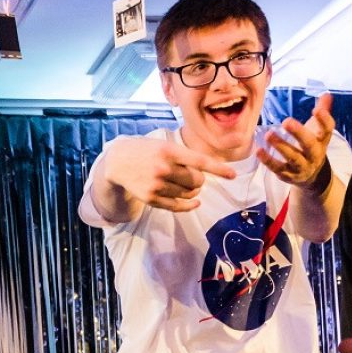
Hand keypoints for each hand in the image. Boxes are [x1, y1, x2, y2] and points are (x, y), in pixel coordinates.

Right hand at [95, 134, 235, 214]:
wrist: (118, 162)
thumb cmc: (147, 152)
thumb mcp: (165, 146)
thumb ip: (184, 157)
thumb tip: (207, 175)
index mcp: (170, 151)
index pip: (200, 161)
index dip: (218, 169)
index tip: (233, 175)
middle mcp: (163, 168)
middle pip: (197, 181)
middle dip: (199, 181)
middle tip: (191, 177)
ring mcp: (157, 185)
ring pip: (189, 194)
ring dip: (192, 191)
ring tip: (183, 184)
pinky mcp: (151, 198)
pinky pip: (178, 206)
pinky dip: (189, 205)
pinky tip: (195, 203)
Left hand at [258, 92, 335, 190]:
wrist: (312, 175)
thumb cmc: (313, 145)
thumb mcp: (319, 130)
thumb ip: (322, 112)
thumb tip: (326, 94)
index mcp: (322, 140)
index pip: (327, 129)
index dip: (324, 120)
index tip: (316, 109)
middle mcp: (314, 154)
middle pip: (309, 144)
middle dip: (298, 133)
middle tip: (286, 121)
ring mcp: (302, 166)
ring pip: (293, 157)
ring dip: (281, 146)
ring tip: (268, 134)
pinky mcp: (289, 175)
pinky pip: (278, 168)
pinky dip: (268, 161)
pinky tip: (259, 151)